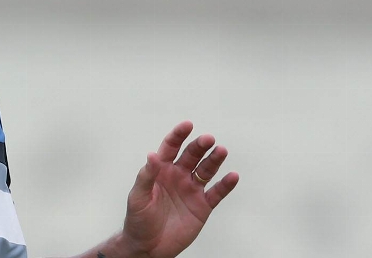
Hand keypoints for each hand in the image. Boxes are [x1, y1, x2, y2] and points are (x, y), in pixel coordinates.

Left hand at [117, 121, 238, 257]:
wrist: (148, 247)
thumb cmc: (138, 220)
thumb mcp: (138, 197)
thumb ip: (146, 176)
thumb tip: (152, 155)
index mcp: (161, 170)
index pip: (170, 147)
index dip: (178, 135)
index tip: (187, 125)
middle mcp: (178, 176)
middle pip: (192, 155)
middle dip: (200, 146)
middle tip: (208, 139)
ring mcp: (191, 190)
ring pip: (206, 170)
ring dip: (214, 160)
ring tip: (221, 151)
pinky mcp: (202, 206)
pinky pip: (216, 193)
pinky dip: (225, 185)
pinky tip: (232, 176)